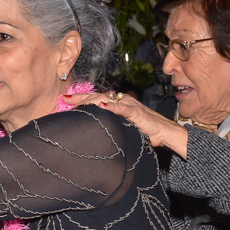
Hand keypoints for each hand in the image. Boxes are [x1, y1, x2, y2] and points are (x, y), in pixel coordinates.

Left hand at [68, 90, 189, 157]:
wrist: (164, 133)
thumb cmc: (144, 133)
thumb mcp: (122, 128)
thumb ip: (110, 127)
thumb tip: (92, 133)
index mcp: (118, 104)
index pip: (96, 99)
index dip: (80, 99)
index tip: (64, 100)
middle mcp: (122, 101)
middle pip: (97, 96)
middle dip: (80, 97)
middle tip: (64, 98)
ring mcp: (129, 105)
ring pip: (107, 99)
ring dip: (91, 100)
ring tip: (77, 101)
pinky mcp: (137, 112)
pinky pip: (122, 108)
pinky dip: (112, 106)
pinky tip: (101, 105)